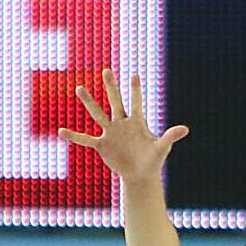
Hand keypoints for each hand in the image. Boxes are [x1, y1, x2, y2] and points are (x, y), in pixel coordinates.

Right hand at [61, 71, 189, 184]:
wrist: (140, 174)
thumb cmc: (153, 160)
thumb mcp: (162, 148)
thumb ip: (170, 137)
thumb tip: (185, 129)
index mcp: (137, 122)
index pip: (136, 102)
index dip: (136, 90)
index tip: (134, 74)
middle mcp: (122, 123)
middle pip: (115, 101)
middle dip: (111, 87)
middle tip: (107, 70)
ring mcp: (110, 133)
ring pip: (98, 114)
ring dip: (89, 102)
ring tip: (79, 87)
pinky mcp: (102, 145)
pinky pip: (85, 139)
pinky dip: (74, 136)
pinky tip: (60, 131)